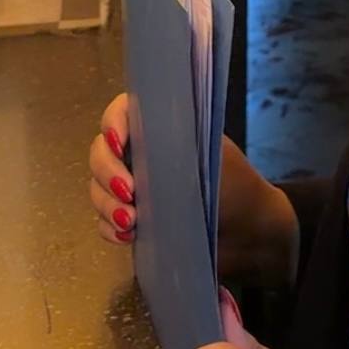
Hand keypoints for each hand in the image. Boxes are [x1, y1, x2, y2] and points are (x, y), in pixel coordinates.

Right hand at [86, 102, 299, 292]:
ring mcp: (136, 189)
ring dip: (107, 204)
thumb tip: (141, 131)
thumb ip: (176, 143)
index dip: (113, 123)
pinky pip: (105, 221)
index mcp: (163, 129)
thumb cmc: (236, 188)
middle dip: (107, 171)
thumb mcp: (210, 157)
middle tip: (129, 193)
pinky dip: (110, 228)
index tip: (120, 145)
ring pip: (98, 188)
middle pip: (101, 151)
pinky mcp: (133, 220)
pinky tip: (128, 236)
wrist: (250, 236)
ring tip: (131, 221)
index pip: (123, 111)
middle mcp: (144, 154)